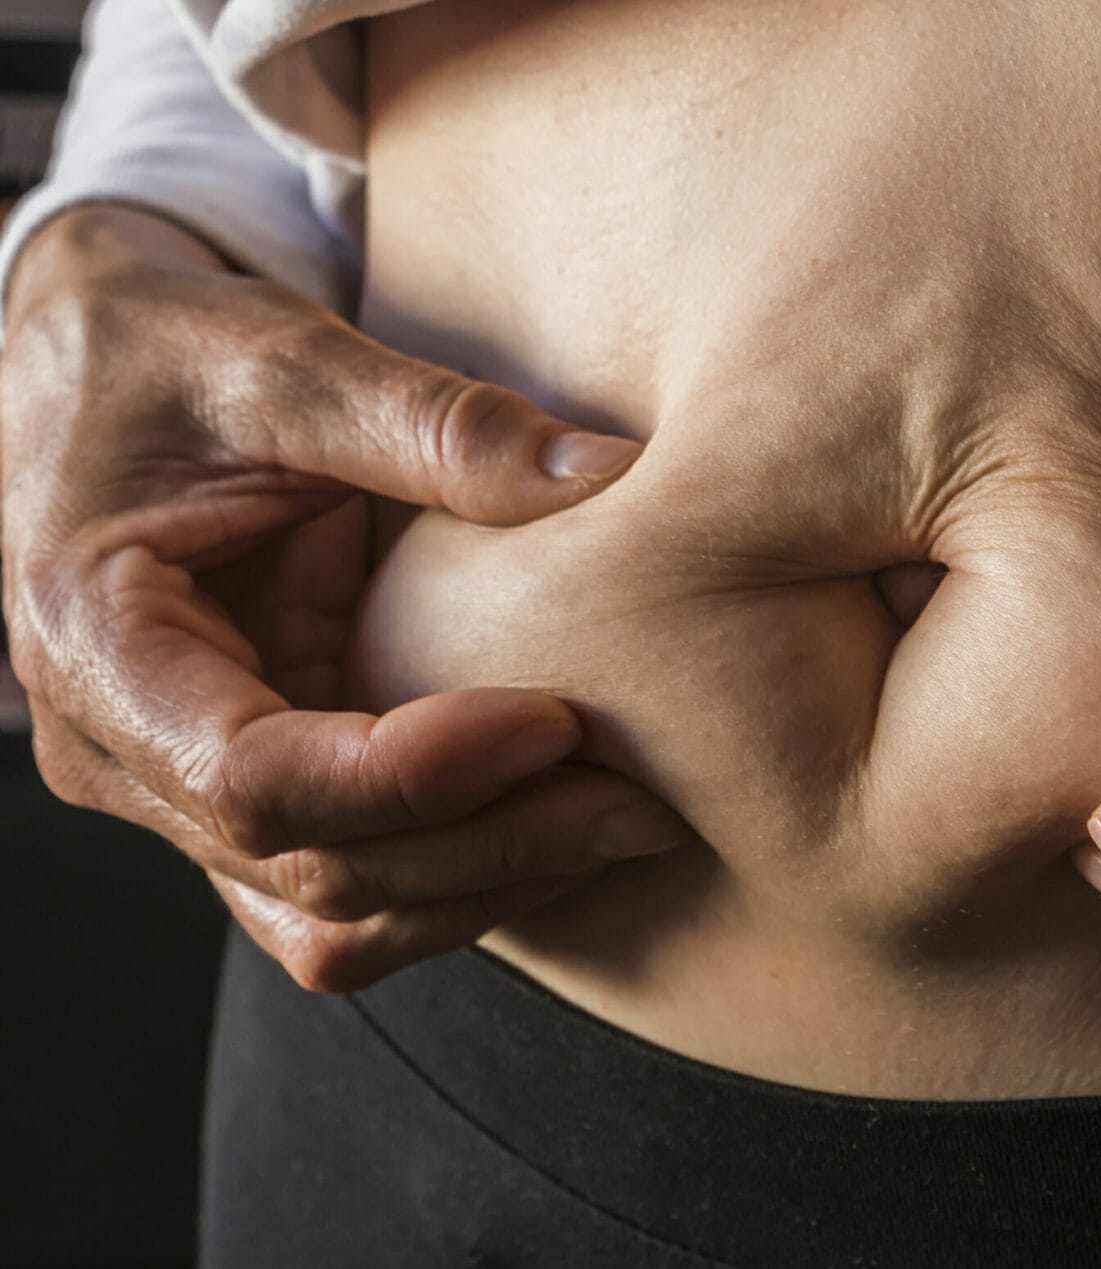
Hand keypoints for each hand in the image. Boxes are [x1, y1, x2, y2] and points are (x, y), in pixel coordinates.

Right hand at [1, 206, 688, 990]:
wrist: (96, 370)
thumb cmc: (162, 349)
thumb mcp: (282, 358)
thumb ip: (435, 421)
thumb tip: (606, 473)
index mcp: (100, 647)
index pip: (255, 779)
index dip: (415, 775)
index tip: (555, 722)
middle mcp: (126, 753)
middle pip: (314, 869)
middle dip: (491, 846)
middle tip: (642, 806)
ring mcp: (186, 791)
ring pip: (336, 916)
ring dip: (487, 885)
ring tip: (624, 824)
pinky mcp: (258, 795)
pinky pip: (354, 888)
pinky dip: (462, 876)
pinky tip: (564, 822)